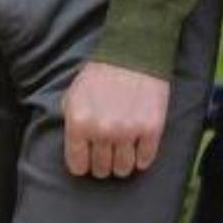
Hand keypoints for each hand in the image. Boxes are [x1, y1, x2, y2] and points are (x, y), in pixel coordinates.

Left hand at [63, 59, 169, 179]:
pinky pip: (145, 160)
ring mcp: (128, 131)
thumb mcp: (73, 95)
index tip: (88, 159)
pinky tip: (138, 148)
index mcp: (79, 122)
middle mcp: (102, 131)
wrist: (133, 53)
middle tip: (106, 153)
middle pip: (101, 170)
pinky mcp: (151, 129)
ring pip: (123, 169)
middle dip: (102, 164)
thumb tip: (76, 147)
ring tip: (122, 151)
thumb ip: (71, 122)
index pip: (77, 165)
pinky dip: (141, 159)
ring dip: (122, 164)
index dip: (82, 164)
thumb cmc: (100, 75)